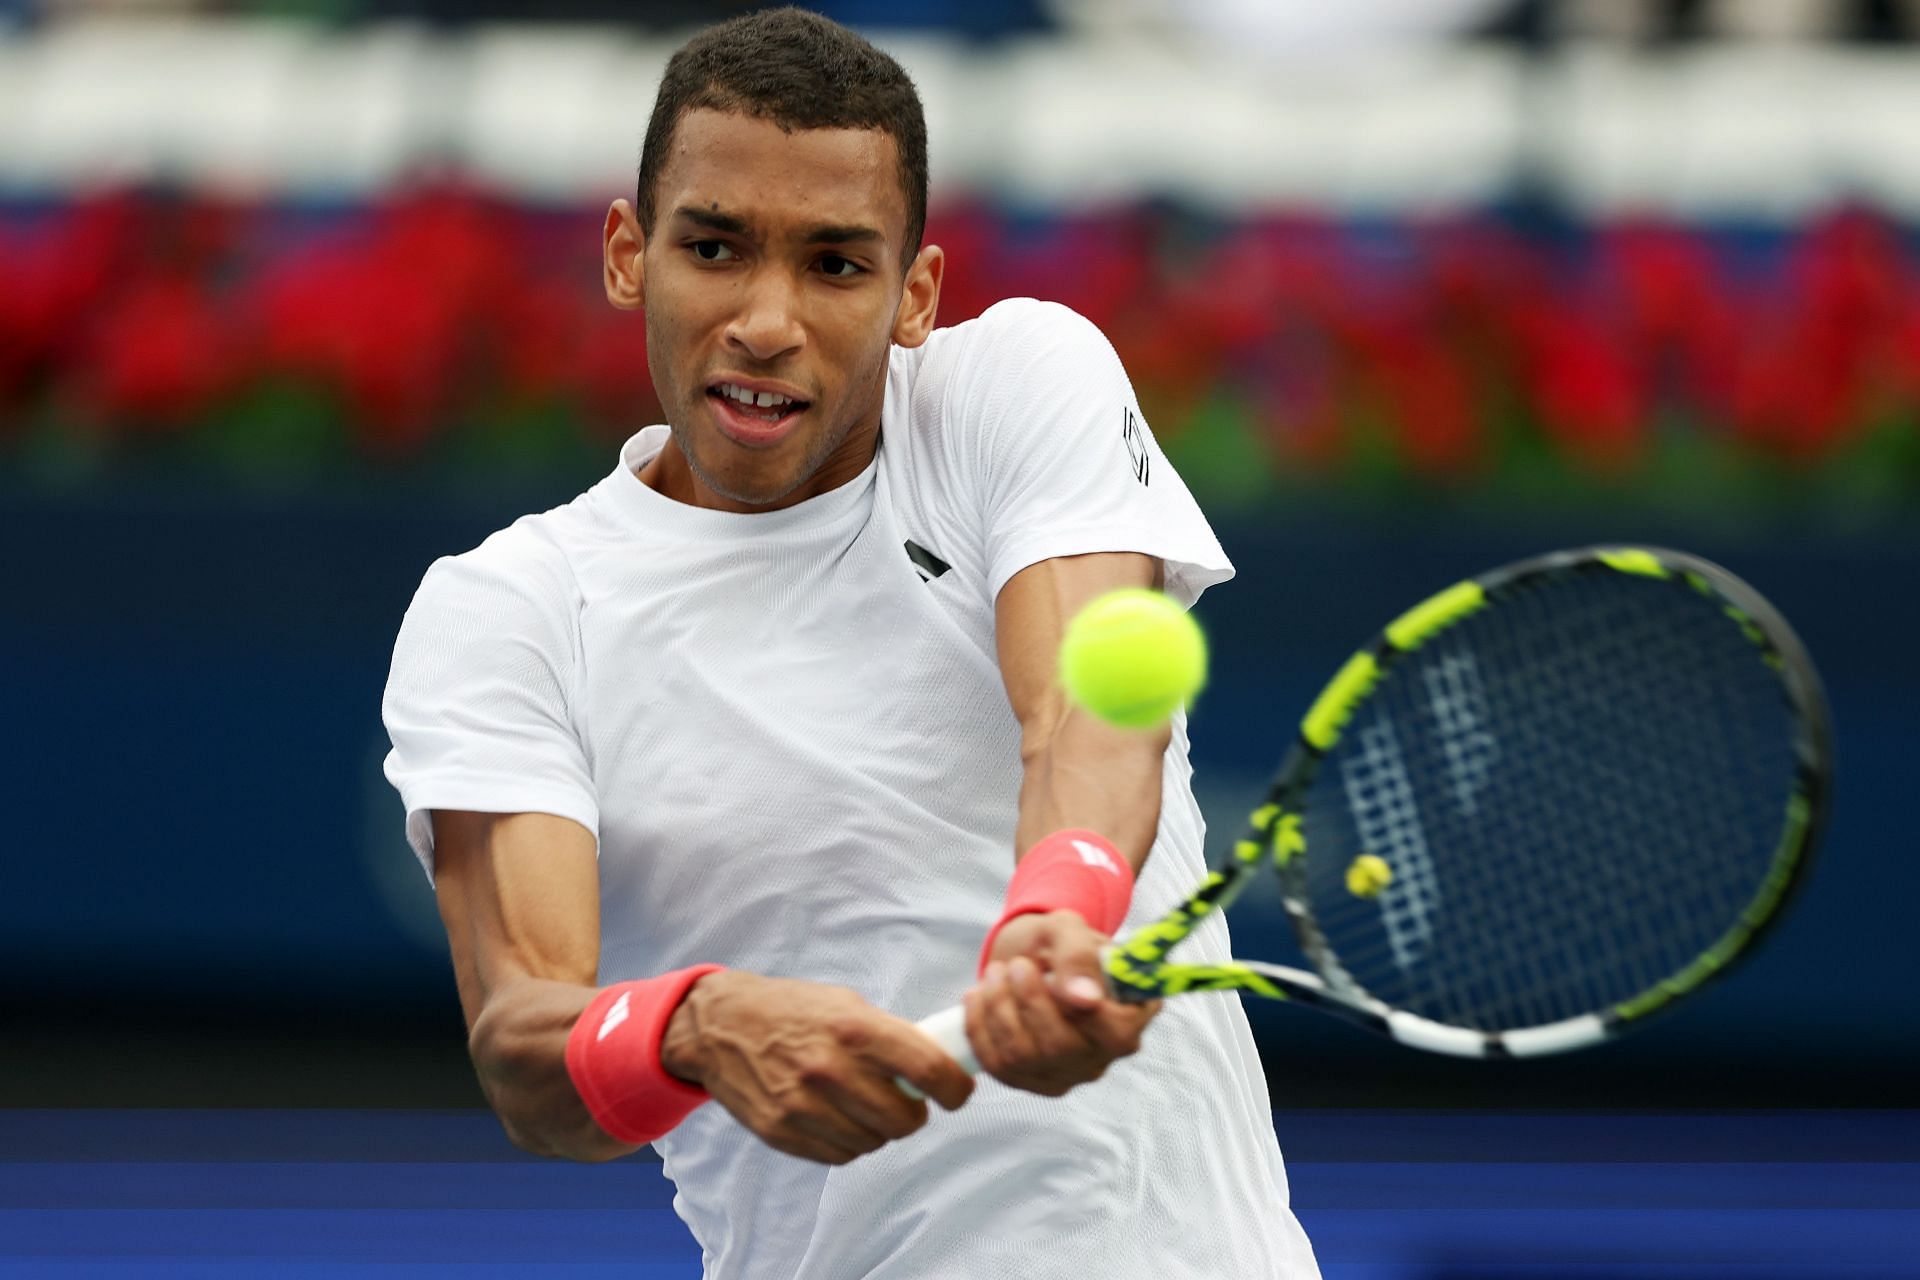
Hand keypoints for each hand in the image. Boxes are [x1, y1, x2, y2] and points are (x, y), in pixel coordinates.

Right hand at [661, 970, 973, 1164]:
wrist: (721, 1027)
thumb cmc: (792, 1011)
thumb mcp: (845, 1005)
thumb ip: (889, 1035)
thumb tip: (939, 1065)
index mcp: (854, 1028)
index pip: (928, 1070)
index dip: (955, 1089)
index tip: (958, 1092)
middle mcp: (830, 1068)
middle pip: (905, 1119)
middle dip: (915, 1114)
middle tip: (907, 1101)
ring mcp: (803, 1105)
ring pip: (873, 1142)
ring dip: (878, 1129)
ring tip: (861, 1103)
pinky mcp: (782, 1132)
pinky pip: (840, 1155)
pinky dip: (848, 1142)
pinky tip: (836, 1116)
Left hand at [965, 910, 1159, 1096]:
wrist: (1028, 958)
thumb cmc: (1057, 944)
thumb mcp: (1069, 931)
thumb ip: (1079, 957)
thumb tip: (1085, 999)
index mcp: (1131, 1017)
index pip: (1117, 1034)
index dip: (1080, 1009)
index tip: (1042, 969)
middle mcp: (1103, 1055)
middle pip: (1061, 1048)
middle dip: (1027, 1000)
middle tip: (1014, 964)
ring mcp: (1067, 1074)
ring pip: (1023, 1057)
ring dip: (998, 1009)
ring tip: (995, 974)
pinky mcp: (1030, 1081)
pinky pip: (997, 1067)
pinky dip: (979, 1028)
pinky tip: (978, 997)